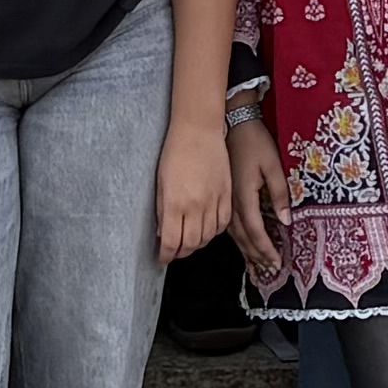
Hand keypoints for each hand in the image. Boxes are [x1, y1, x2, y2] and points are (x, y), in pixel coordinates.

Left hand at [155, 114, 234, 264]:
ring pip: (208, 237)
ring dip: (198, 244)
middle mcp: (196, 206)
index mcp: (175, 203)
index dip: (166, 255)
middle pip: (191, 244)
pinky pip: (222, 223)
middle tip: (175, 251)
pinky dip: (214, 232)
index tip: (162, 257)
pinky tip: (207, 229)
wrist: (199, 130)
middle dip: (181, 252)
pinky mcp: (226, 195)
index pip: (171, 242)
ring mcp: (213, 201)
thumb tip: (164, 232)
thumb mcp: (161, 183)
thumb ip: (163, 211)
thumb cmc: (176, 151)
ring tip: (190, 241)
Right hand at [225, 106, 291, 274]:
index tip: (276, 263)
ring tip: (257, 264)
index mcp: (244, 196)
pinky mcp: (225, 196)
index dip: (265, 249)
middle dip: (257, 255)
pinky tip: (243, 244)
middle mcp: (232, 203)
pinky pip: (230, 225)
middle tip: (269, 270)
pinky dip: (238, 239)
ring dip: (247, 250)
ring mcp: (226, 200)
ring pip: (234, 234)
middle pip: (243, 238)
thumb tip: (285, 220)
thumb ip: (280, 193)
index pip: (255, 231)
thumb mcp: (273, 165)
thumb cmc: (254, 141)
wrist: (233, 122)